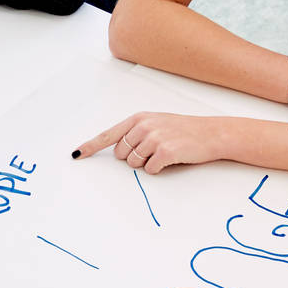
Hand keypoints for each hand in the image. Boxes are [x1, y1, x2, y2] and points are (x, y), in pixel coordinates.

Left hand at [73, 112, 224, 174]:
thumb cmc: (184, 129)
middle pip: (121, 154)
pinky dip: (158, 169)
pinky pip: (149, 170)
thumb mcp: (157, 122)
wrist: (211, 133)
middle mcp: (143, 126)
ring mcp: (154, 138)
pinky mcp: (164, 152)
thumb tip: (119, 150)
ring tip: (164, 153)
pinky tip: (170, 159)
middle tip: (153, 151)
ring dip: (147, 163)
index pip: (108, 135)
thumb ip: (136, 131)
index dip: (90, 146)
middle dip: (133, 157)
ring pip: (134, 163)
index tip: (76, 155)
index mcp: (139, 118)